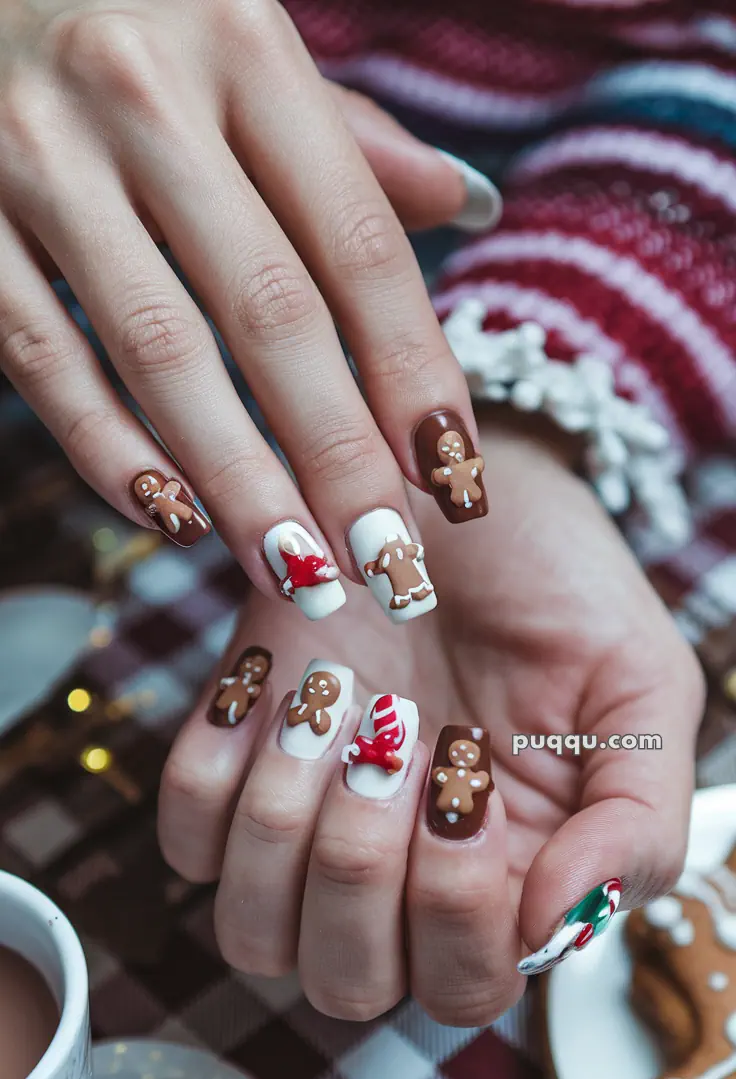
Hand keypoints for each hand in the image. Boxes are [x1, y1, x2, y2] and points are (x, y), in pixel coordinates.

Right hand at [0, 0, 497, 600]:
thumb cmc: (136, 24)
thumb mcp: (248, 47)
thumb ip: (351, 138)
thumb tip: (468, 203)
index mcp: (244, 44)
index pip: (357, 247)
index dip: (414, 375)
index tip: (454, 482)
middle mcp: (145, 94)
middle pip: (271, 315)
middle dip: (340, 458)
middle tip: (391, 565)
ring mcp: (40, 156)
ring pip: (160, 355)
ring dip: (240, 483)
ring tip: (302, 573)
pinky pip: (43, 357)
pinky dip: (109, 450)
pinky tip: (176, 518)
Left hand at [158, 421, 703, 1022]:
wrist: (459, 486)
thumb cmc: (560, 583)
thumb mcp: (642, 687)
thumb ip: (636, 823)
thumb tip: (561, 926)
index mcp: (508, 881)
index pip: (465, 985)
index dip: (454, 904)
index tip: (468, 762)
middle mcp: (400, 881)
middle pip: (346, 982)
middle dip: (358, 866)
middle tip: (393, 730)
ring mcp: (309, 834)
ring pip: (251, 934)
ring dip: (283, 820)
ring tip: (333, 696)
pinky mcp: (235, 772)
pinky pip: (184, 840)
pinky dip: (215, 766)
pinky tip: (273, 680)